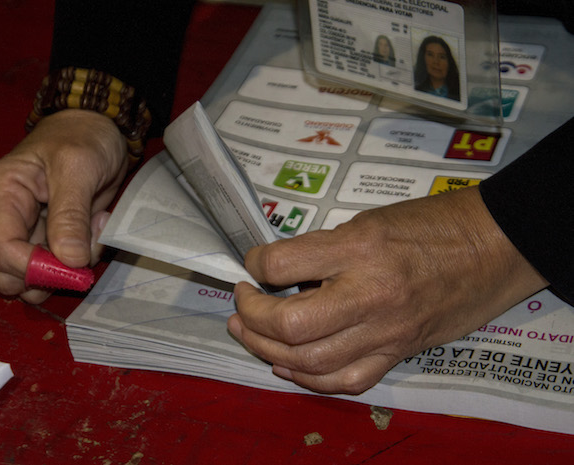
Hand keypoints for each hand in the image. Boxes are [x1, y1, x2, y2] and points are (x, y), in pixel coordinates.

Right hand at [0, 109, 127, 302]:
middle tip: (86, 249)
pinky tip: (96, 226)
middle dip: (51, 273)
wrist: (97, 128)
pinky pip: (59, 266)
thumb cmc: (82, 137)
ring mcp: (24, 230)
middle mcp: (3, 217)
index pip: (1, 251)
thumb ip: (71, 214)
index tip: (74, 266)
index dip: (35, 269)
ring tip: (95, 227)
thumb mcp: (79, 168)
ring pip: (38, 277)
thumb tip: (69, 260)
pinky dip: (81, 257)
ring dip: (70, 266)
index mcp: (0, 193)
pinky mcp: (47, 238)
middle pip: (10, 275)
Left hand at [229, 186, 547, 393]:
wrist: (494, 247)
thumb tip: (280, 268)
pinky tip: (287, 365)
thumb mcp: (370, 219)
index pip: (282, 264)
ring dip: (267, 348)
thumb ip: (323, 247)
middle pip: (291, 324)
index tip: (252, 264)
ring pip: (311, 361)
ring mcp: (385, 331)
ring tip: (249, 333)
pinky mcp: (397, 352)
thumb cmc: (433, 224)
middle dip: (252, 316)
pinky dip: (308, 379)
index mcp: (360, 248)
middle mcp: (370, 294)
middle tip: (241, 302)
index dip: (254, 264)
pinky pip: (345, 380)